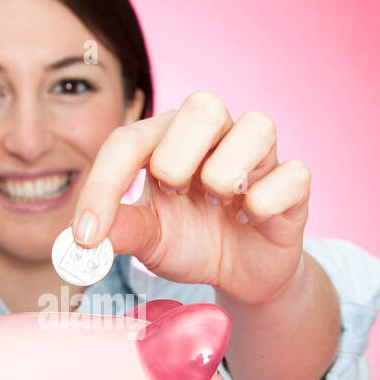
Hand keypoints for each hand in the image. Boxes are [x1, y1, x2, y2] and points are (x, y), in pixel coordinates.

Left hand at [68, 91, 311, 305]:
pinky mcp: (293, 184)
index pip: (130, 139)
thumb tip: (85, 237)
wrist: (241, 276)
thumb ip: (122, 230)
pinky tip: (251, 220)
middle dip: (178, 155)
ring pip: (257, 125)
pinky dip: (267, 202)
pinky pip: (293, 175)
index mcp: (167, 140)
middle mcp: (215, 136)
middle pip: (204, 104)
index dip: (103, 184)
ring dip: (228, 173)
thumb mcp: (149, 240)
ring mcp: (259, 156)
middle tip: (175, 192)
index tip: (86, 236)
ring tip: (218, 204)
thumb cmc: (191, 241)